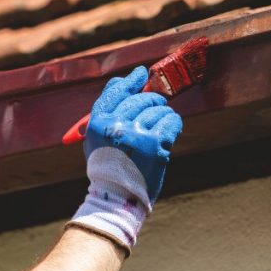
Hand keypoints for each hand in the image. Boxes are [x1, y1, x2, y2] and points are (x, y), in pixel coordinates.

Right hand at [84, 66, 182, 201]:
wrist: (118, 197)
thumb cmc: (109, 165)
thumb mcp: (97, 138)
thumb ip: (108, 110)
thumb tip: (131, 78)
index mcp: (97, 124)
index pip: (115, 92)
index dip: (130, 81)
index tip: (142, 73)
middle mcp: (115, 127)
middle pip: (141, 99)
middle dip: (152, 101)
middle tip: (157, 107)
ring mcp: (135, 135)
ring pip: (159, 110)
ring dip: (164, 115)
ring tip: (160, 128)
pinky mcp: (155, 145)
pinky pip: (171, 121)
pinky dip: (174, 123)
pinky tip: (170, 130)